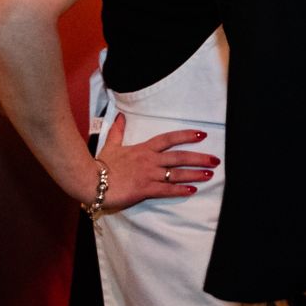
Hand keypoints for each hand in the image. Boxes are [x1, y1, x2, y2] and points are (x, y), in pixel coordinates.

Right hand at [88, 113, 218, 210]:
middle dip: (199, 158)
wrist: (89, 180)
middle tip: (215, 160)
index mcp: (144, 149)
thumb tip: (121, 115)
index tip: (201, 135)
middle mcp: (150, 160)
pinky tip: (192, 190)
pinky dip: (180, 190)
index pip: (169, 139)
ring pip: (176, 173)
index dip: (186, 136)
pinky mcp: (144, 189)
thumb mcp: (111, 145)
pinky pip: (166, 190)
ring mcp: (148, 174)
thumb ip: (118, 131)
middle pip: (179, 156)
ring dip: (194, 174)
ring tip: (209, 174)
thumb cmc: (101, 164)